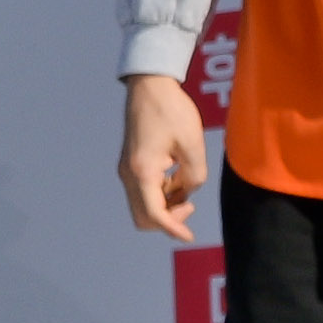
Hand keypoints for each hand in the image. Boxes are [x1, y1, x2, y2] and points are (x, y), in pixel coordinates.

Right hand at [118, 72, 207, 240]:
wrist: (149, 85)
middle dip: (168, 220)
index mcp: (143, 170)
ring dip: (165, 206)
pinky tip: (177, 177)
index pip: (155, 214)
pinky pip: (144, 191)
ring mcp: (127, 168)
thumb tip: (187, 191)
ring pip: (143, 205)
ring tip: (186, 185)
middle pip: (143, 217)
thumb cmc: (171, 111)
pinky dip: (161, 195)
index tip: (189, 237)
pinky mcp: (131, 163)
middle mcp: (129, 173)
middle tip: (190, 204)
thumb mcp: (192, 145)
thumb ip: (194, 176)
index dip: (173, 229)